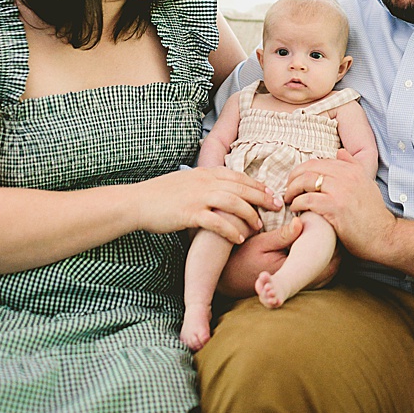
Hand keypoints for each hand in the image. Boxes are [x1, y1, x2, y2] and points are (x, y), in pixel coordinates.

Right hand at [136, 167, 277, 243]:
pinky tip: (239, 239)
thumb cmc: (160, 194)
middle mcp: (204, 182)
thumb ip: (205, 182)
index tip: (271, 193)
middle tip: (277, 206)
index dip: (257, 185)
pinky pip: (217, 222)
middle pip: (241, 188)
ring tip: (259, 226)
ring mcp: (198, 197)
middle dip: (262, 197)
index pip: (239, 176)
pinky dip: (231, 230)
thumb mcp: (186, 180)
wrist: (136, 202)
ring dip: (249, 215)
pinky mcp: (190, 214)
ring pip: (234, 203)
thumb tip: (222, 186)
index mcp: (205, 173)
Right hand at [215, 217, 338, 297]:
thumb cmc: (242, 258)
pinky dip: (323, 267)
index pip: (323, 258)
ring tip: (335, 242)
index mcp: (292, 268)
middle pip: (329, 267)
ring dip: (331, 260)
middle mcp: (297, 280)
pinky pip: (316, 278)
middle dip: (337, 251)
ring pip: (325, 274)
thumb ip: (282, 235)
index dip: (333, 243)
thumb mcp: (261, 242)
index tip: (335, 227)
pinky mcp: (294, 285)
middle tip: (340, 234)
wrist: (229, 279)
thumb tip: (302, 222)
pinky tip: (322, 253)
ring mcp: (296, 284)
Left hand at [286, 148, 393, 262]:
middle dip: (294, 178)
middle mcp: (347, 176)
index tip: (297, 181)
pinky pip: (308, 199)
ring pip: (306, 181)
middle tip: (288, 189)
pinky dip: (297, 203)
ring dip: (292, 190)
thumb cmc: (373, 214)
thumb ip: (353, 166)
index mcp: (353, 169)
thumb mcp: (366, 183)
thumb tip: (340, 151)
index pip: (319, 161)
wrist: (383, 235)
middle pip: (310, 168)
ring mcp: (340, 190)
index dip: (303, 170)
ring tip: (289, 200)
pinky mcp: (335, 207)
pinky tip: (296, 209)